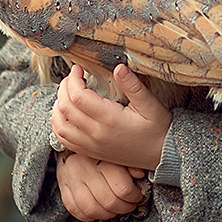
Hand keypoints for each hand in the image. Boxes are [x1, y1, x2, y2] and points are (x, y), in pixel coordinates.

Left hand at [51, 64, 173, 171]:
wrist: (163, 154)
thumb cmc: (159, 128)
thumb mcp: (151, 104)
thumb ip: (133, 85)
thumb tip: (118, 67)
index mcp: (110, 119)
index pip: (78, 96)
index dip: (73, 79)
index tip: (78, 68)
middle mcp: (96, 134)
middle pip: (65, 108)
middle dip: (64, 88)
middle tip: (72, 77)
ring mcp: (91, 145)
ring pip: (59, 126)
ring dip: (57, 107)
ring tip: (66, 93)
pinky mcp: (91, 152)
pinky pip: (64, 140)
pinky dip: (58, 125)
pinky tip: (64, 114)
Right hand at [56, 151, 144, 220]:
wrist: (73, 139)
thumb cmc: (101, 148)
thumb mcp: (117, 150)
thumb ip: (130, 162)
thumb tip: (140, 174)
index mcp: (102, 158)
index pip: (123, 188)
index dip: (135, 196)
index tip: (138, 195)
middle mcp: (86, 169)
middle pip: (109, 201)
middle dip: (125, 207)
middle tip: (130, 204)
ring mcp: (72, 180)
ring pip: (92, 209)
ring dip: (108, 214)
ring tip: (116, 209)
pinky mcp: (63, 187)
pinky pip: (75, 209)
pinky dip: (89, 215)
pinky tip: (99, 210)